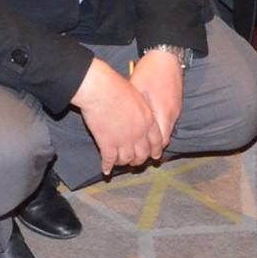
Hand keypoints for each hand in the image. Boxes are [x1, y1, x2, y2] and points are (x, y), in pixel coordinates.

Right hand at [71, 57, 162, 173]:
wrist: (100, 90)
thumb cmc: (116, 87)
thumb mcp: (137, 96)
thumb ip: (140, 108)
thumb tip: (138, 113)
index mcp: (148, 120)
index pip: (156, 141)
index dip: (154, 150)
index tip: (154, 156)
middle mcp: (139, 133)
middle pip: (142, 154)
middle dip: (139, 160)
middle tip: (135, 162)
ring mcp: (123, 141)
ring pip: (127, 159)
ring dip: (123, 163)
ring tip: (120, 163)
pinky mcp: (107, 144)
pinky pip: (109, 160)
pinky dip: (107, 166)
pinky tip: (106, 170)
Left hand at [129, 49, 185, 147]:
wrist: (166, 56)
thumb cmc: (149, 71)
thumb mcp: (136, 90)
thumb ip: (134, 111)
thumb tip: (122, 128)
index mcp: (162, 113)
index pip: (159, 142)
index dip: (149, 151)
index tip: (137, 156)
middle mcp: (171, 114)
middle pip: (164, 140)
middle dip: (153, 148)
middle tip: (138, 153)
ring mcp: (176, 109)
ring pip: (167, 131)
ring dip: (156, 139)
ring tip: (142, 143)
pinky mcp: (176, 103)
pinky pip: (169, 122)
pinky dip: (160, 128)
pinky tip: (149, 126)